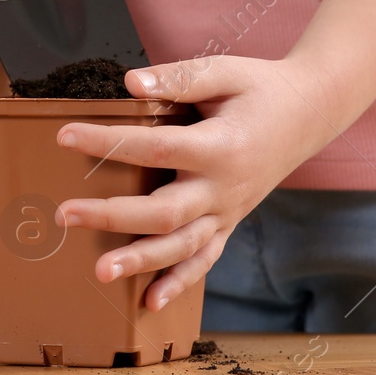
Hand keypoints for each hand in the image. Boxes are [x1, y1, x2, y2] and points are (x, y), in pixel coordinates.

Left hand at [54, 55, 340, 310]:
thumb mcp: (225, 72)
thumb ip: (179, 78)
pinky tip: (149, 302)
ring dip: (141, 262)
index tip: (64, 136)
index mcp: (221, 146)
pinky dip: (179, 282)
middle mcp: (225, 187)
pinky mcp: (230, 222)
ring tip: (100, 272)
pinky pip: (205, 259)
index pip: (155, 148)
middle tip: (65, 214)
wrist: (312, 113)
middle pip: (165, 212)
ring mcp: (229, 211)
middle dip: (112, 216)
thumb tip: (130, 83)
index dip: (108, 143)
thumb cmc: (261, 89)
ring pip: (183, 246)